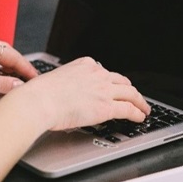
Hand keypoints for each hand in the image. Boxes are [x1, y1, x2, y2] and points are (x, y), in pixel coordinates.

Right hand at [15, 57, 150, 130]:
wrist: (38, 101)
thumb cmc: (39, 94)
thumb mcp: (56, 80)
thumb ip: (67, 84)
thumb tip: (65, 94)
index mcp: (85, 65)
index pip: (105, 72)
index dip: (113, 82)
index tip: (115, 87)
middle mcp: (98, 74)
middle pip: (122, 81)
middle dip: (129, 90)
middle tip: (134, 97)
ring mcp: (104, 90)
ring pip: (130, 93)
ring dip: (139, 101)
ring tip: (143, 108)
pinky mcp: (107, 106)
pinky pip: (128, 109)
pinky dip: (137, 113)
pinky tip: (140, 117)